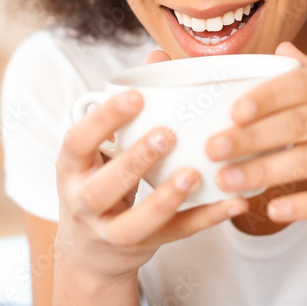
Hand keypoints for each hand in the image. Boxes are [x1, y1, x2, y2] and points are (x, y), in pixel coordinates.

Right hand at [54, 47, 247, 280]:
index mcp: (73, 168)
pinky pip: (177, 235)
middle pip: (102, 187)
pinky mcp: (143, 248)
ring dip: (166, 198)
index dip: (104, 121)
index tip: (135, 96)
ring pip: (136, 221)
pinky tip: (233, 203)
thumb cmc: (100, 180)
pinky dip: (206, 219)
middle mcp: (84, 202)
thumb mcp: (99, 147)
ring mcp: (111, 232)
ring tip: (194, 174)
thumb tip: (158, 54)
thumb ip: (127, 106)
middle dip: (134, 161)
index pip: (78, 142)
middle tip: (168, 134)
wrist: (89, 251)